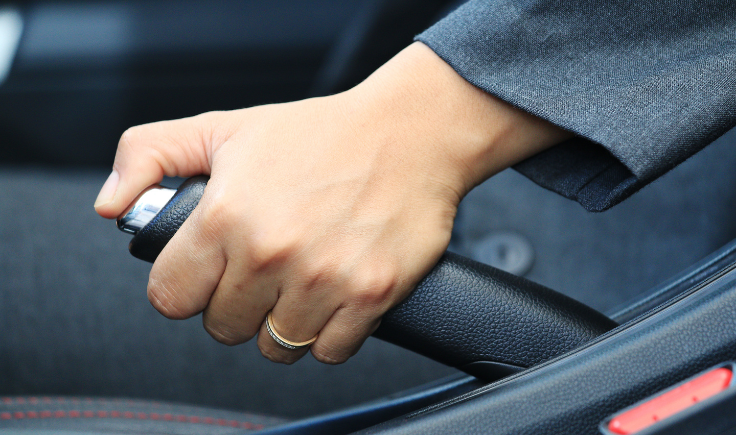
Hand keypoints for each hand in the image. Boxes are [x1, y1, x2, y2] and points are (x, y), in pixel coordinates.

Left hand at [94, 42, 569, 363]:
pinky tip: (333, 296)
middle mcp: (272, 252)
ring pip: (276, 347)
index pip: (170, 297)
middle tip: (262, 270)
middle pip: (223, 328)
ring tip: (298, 283)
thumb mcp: (224, 128)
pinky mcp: (371, 295)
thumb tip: (111, 207)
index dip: (186, 287)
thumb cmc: (320, 133)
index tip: (208, 274)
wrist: (411, 133)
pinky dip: (329, 333)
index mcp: (225, 215)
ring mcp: (324, 279)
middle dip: (236, 304)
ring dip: (282, 322)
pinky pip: (329, 352)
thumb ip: (149, 156)